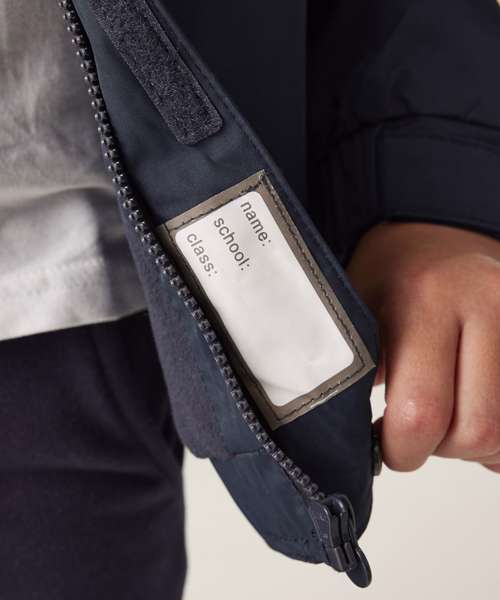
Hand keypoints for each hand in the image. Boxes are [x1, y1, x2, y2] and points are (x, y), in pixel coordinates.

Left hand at [347, 222, 499, 472]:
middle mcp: (487, 304)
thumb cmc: (392, 275)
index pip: (422, 410)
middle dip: (439, 449)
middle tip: (415, 433)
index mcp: (425, 299)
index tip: (386, 444)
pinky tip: (474, 411)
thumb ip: (359, 371)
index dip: (402, 448)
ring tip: (445, 420)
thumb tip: (366, 443)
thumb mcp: (357, 311)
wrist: (437, 237)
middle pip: (476, 430)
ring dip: (474, 446)